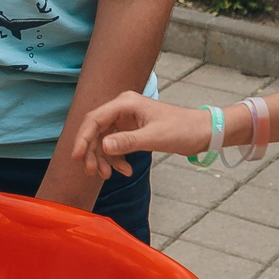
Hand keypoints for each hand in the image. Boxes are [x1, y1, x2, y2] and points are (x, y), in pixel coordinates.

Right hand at [72, 91, 214, 176]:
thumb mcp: (155, 137)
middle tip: (93, 173)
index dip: (82, 138)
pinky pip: (115, 145)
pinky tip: (125, 170)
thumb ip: (128, 142)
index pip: (94, 119)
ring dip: (104, 159)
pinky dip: (116, 159)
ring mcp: (126, 120)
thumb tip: (104, 146)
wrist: (201, 132)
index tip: (77, 157)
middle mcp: (122, 109)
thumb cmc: (182, 129)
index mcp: (125, 103)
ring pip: (104, 141)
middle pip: (96, 131)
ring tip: (109, 175)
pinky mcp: (131, 131)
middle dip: (93, 153)